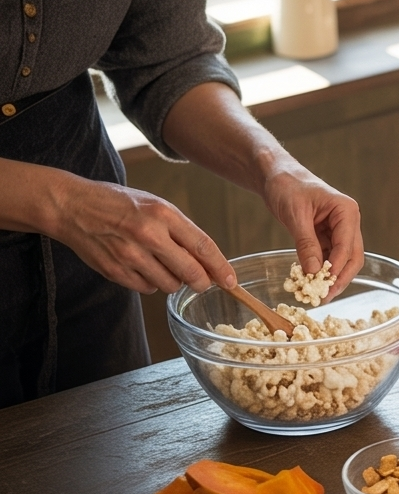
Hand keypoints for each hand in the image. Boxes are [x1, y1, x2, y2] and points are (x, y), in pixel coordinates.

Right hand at [51, 174, 235, 294]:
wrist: (72, 206)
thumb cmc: (118, 204)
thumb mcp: (155, 205)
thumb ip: (182, 231)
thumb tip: (208, 260)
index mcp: (163, 214)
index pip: (203, 247)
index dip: (221, 268)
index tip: (231, 281)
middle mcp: (148, 234)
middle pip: (191, 273)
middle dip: (202, 282)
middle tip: (202, 282)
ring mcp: (130, 255)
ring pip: (170, 285)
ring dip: (173, 281)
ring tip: (161, 264)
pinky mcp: (115, 271)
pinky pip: (146, 289)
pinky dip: (150, 283)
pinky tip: (142, 267)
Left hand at [261, 165, 363, 301]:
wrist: (275, 175)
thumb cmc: (286, 186)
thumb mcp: (295, 215)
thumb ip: (306, 244)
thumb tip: (314, 272)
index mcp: (346, 211)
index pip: (347, 246)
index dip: (337, 268)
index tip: (325, 286)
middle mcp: (348, 222)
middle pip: (352, 257)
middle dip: (340, 278)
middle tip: (325, 296)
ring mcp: (338, 230)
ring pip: (342, 260)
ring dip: (331, 277)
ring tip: (318, 294)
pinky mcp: (326, 236)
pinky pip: (328, 257)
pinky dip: (321, 270)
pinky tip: (311, 281)